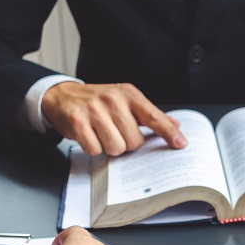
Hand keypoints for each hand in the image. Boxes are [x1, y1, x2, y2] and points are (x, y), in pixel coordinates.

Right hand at [41, 82, 186, 155]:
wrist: (64, 96)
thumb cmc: (99, 102)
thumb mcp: (125, 101)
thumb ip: (149, 115)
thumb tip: (176, 126)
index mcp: (128, 95)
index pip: (153, 116)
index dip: (168, 132)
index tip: (181, 144)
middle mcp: (113, 100)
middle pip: (134, 141)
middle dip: (127, 144)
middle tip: (116, 133)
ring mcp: (94, 110)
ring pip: (115, 147)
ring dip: (110, 147)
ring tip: (102, 134)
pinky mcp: (78, 122)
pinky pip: (95, 149)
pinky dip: (94, 148)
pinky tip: (90, 136)